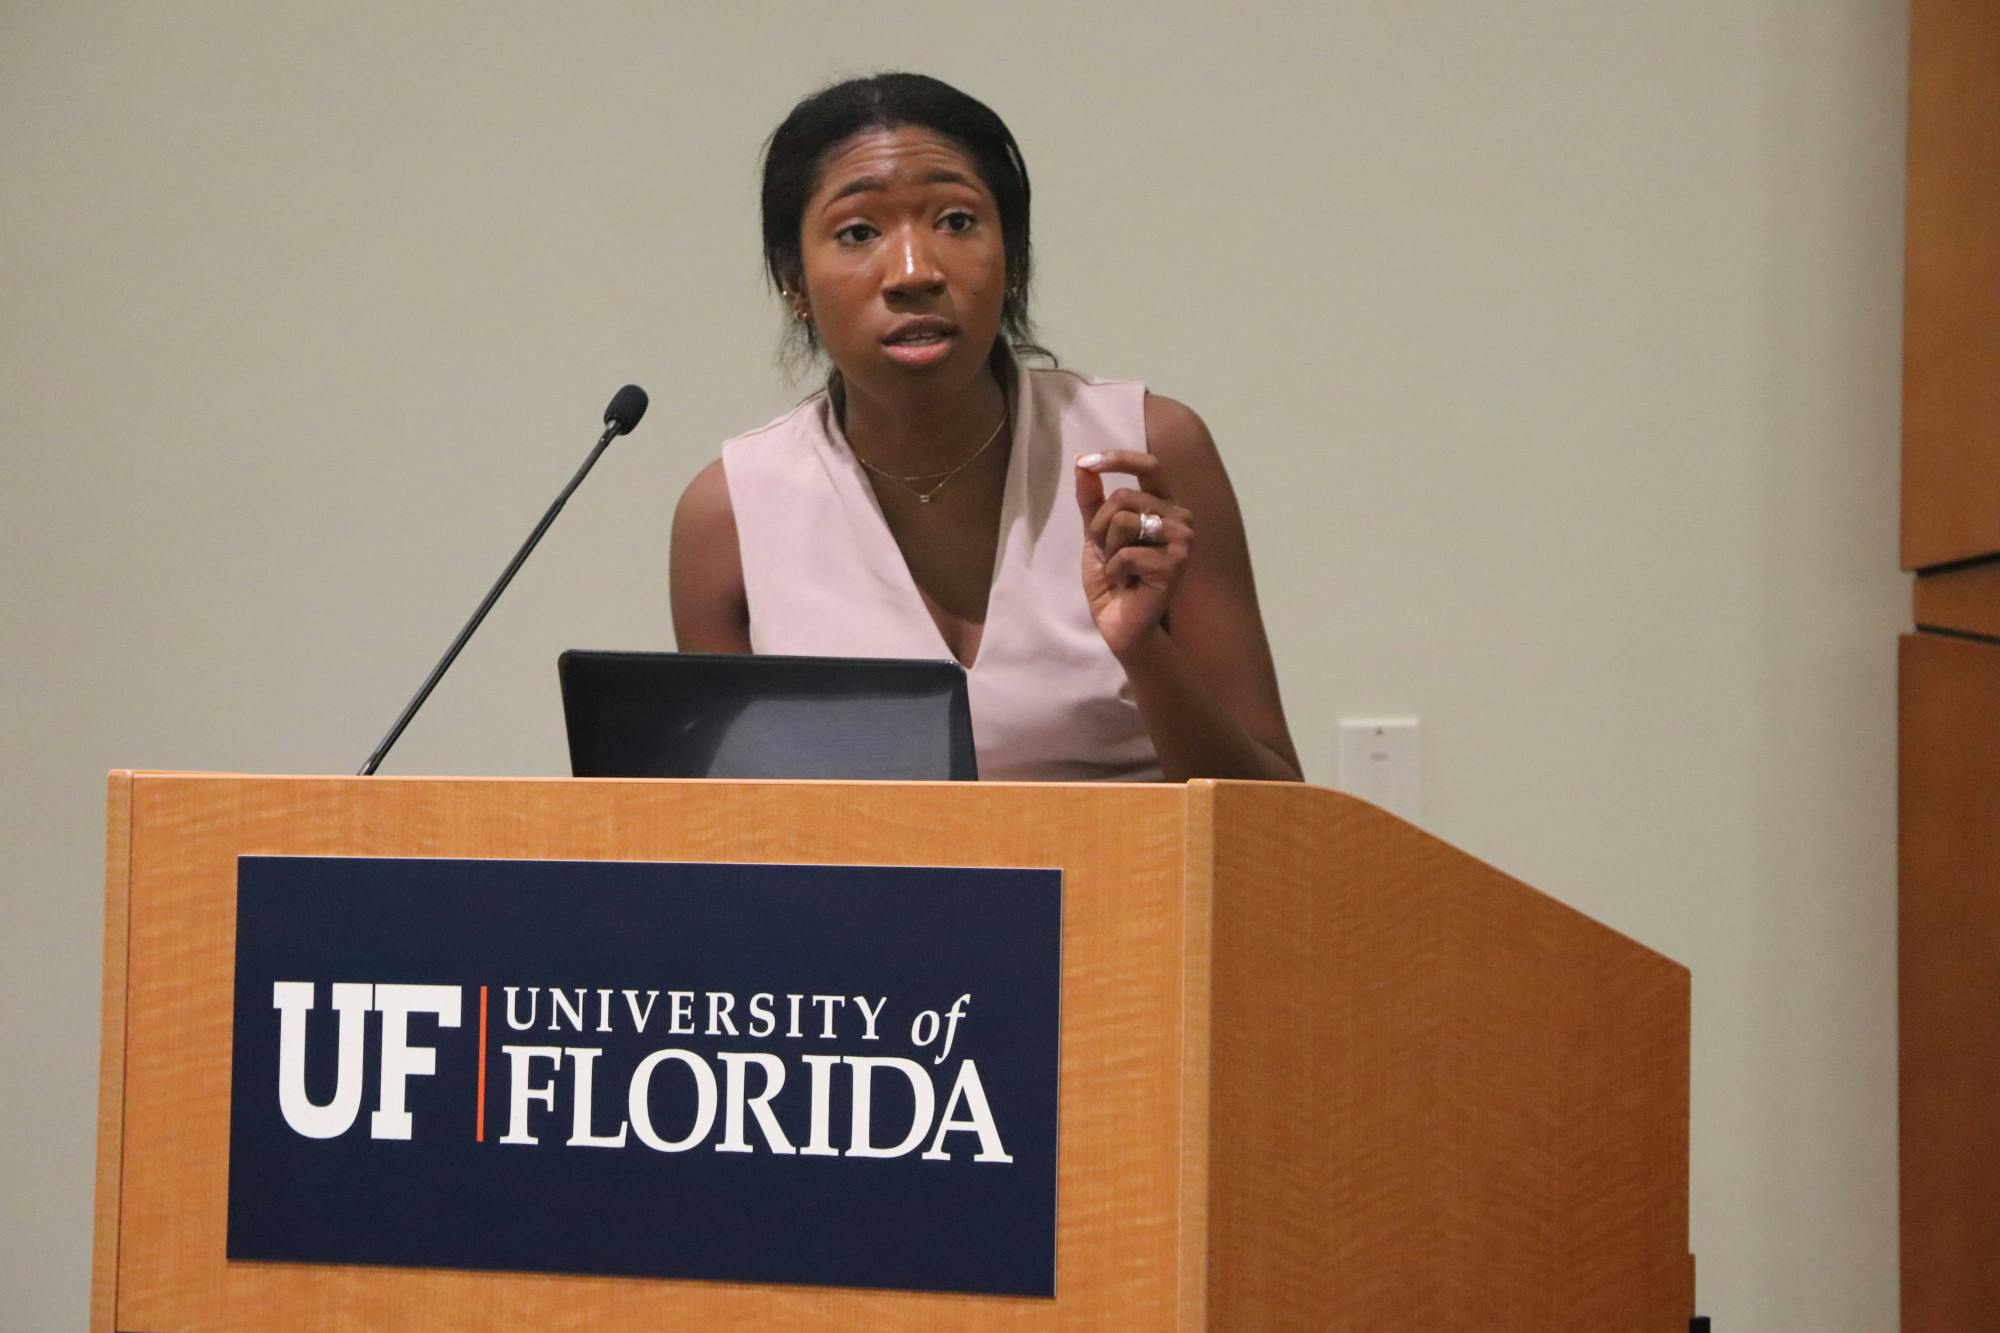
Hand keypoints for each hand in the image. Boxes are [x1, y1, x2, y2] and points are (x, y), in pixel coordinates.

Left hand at [1074, 449, 1193, 659]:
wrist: (1120, 621)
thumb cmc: (1114, 577)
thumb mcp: (1096, 533)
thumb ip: (1092, 499)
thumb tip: (1081, 461)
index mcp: (1165, 504)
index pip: (1149, 466)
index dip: (1119, 459)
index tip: (1087, 462)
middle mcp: (1180, 517)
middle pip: (1123, 496)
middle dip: (1100, 527)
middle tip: (1110, 554)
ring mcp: (1182, 541)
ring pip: (1123, 521)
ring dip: (1108, 549)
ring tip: (1121, 570)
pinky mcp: (1175, 565)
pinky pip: (1125, 554)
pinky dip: (1115, 571)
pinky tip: (1128, 584)